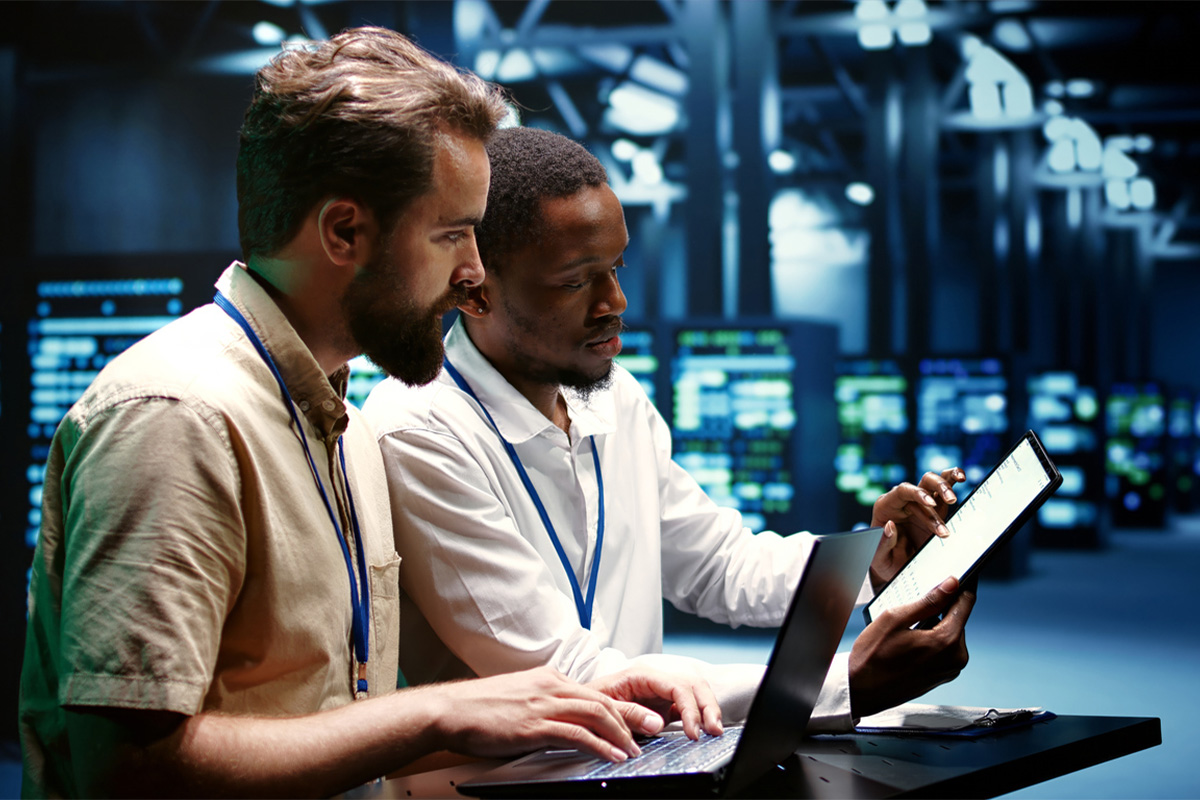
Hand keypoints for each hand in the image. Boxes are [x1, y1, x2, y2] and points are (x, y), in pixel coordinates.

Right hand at [431, 666, 647, 761]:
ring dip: (621, 732)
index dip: (621, 706)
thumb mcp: (519, 700)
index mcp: (548, 679)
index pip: (594, 692)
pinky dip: (599, 745)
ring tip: (636, 748)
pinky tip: (611, 755)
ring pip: (595, 714)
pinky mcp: (533, 726)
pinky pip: (575, 734)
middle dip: (631, 716)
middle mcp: (550, 687)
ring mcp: (542, 705)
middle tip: (653, 729)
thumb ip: (544, 707)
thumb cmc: (479, 709)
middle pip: (602, 700)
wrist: (450, 710)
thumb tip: (562, 724)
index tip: (639, 719)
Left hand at [588, 667, 723, 739]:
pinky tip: (701, 731)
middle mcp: (655, 681)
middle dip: (707, 706)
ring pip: (693, 694)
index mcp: (642, 675)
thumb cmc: (588, 703)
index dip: (689, 708)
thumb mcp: (603, 707)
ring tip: (714, 731)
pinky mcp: (662, 706)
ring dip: (707, 710)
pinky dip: (697, 718)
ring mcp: (660, 693)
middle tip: (714, 730)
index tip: (692, 731)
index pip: (676, 686)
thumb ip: (629, 714)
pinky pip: (686, 708)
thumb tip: (658, 723)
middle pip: (692, 685)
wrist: (579, 707)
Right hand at [848, 575, 975, 718]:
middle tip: (913, 610)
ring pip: (949, 634)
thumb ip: (928, 601)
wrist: (861, 690)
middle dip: (939, 610)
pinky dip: (931, 641)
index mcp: (947, 641)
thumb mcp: (895, 618)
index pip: (965, 603)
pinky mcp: (943, 676)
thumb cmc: (873, 657)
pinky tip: (909, 644)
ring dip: (933, 626)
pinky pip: (943, 649)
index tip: (954, 578)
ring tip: (906, 631)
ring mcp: (950, 669)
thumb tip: (951, 584)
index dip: (959, 587)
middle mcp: (955, 658)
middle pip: (957, 619)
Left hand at [869, 468, 965, 589]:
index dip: (917, 494)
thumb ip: (882, 544)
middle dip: (937, 488)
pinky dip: (952, 480)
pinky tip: (961, 477)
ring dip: (946, 486)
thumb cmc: (885, 561)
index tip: (931, 504)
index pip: (901, 491)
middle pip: (921, 483)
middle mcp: (902, 501)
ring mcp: (920, 503)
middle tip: (950, 500)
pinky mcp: (935, 508)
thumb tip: (890, 526)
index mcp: (886, 507)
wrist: (897, 567)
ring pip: (934, 482)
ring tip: (954, 498)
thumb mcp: (879, 559)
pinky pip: (943, 490)